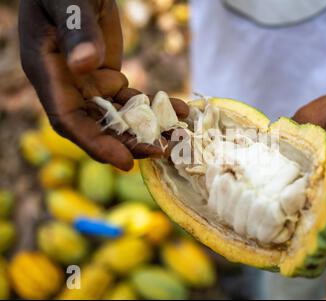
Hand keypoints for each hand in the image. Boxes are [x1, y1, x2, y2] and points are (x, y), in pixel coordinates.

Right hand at [19, 0, 187, 170]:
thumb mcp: (68, 2)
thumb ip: (76, 32)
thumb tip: (86, 66)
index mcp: (48, 73)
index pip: (68, 120)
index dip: (94, 143)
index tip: (125, 161)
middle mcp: (67, 86)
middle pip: (96, 126)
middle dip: (128, 142)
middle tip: (163, 149)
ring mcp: (88, 85)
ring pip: (117, 118)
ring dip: (147, 130)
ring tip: (177, 134)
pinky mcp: (108, 79)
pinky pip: (132, 101)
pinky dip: (155, 109)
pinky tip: (179, 111)